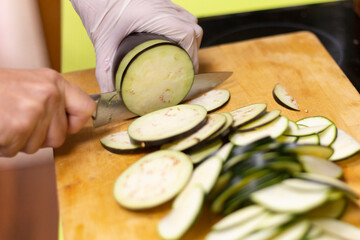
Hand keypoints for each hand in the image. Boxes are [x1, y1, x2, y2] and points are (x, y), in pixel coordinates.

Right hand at [0, 68, 95, 156]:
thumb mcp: (29, 85)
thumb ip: (51, 101)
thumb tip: (75, 122)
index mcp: (54, 82)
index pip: (87, 108)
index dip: (76, 123)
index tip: (67, 126)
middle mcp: (49, 94)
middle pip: (60, 136)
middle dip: (39, 138)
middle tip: (18, 120)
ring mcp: (34, 111)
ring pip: (37, 147)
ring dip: (19, 141)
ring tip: (5, 120)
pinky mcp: (17, 127)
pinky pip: (16, 150)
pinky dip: (4, 145)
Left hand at [71, 0, 202, 91]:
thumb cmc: (96, 5)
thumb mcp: (102, 41)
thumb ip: (105, 70)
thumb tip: (109, 93)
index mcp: (153, 16)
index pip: (187, 34)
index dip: (192, 54)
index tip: (187, 69)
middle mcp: (162, 7)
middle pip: (193, 28)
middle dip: (193, 50)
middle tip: (183, 66)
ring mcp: (162, 1)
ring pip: (189, 20)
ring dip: (189, 38)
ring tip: (180, 55)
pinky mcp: (157, 0)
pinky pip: (180, 13)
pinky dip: (182, 27)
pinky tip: (171, 39)